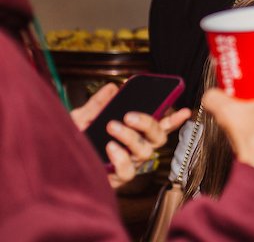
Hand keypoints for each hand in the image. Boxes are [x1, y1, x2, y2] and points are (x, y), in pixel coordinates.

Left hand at [71, 82, 190, 187]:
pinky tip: (110, 148)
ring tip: (111, 127)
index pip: (159, 126)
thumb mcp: (81, 120)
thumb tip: (112, 88)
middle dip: (149, 124)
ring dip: (130, 136)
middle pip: (158, 138)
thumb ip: (97, 104)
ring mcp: (128, 165)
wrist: (55, 168)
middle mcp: (134, 150)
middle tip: (129, 115)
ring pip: (144, 151)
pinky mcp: (117, 179)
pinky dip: (121, 157)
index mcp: (132, 135)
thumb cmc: (71, 145)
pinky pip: (128, 170)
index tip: (184, 110)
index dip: (174, 120)